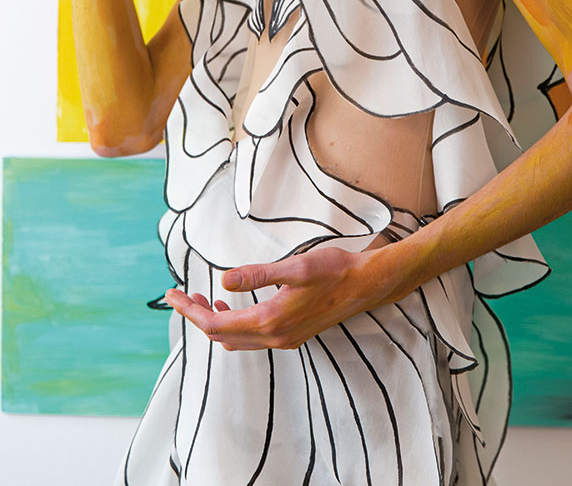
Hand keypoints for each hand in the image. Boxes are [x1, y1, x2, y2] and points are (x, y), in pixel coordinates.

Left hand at [164, 245, 380, 350]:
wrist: (365, 285)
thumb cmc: (334, 270)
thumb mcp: (295, 267)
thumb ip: (258, 275)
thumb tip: (224, 279)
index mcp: (270, 321)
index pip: (216, 323)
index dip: (190, 310)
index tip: (171, 295)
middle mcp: (274, 337)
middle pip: (221, 335)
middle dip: (197, 315)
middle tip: (179, 295)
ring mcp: (283, 339)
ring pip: (235, 339)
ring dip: (214, 321)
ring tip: (200, 298)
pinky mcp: (291, 335)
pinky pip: (251, 337)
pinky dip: (233, 324)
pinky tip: (232, 305)